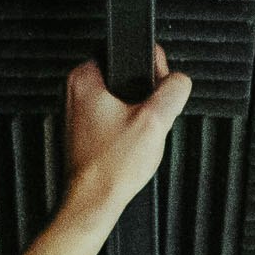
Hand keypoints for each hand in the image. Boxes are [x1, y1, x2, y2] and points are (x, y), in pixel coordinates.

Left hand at [58, 46, 191, 214]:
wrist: (93, 202)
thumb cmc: (111, 168)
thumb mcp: (155, 121)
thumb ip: (173, 91)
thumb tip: (179, 80)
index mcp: (84, 77)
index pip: (128, 51)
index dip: (152, 70)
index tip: (156, 91)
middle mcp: (74, 91)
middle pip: (127, 77)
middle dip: (146, 97)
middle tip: (147, 121)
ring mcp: (76, 112)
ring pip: (122, 99)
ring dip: (137, 115)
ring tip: (137, 136)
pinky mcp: (81, 131)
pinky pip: (113, 119)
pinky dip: (125, 129)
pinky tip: (128, 146)